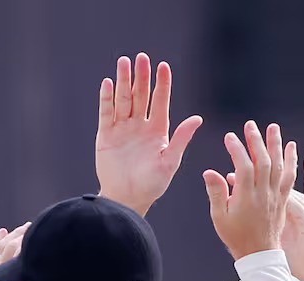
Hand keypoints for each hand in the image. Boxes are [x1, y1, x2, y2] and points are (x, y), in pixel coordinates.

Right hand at [95, 53, 202, 215]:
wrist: (127, 198)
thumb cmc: (152, 184)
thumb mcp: (170, 161)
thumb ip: (182, 138)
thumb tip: (198, 118)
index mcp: (158, 132)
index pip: (160, 102)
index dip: (162, 84)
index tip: (163, 65)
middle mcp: (140, 127)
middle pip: (141, 96)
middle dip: (141, 77)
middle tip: (141, 57)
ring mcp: (122, 129)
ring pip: (123, 99)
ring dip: (123, 81)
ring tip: (124, 62)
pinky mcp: (105, 135)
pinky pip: (106, 112)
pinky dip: (106, 98)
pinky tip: (107, 83)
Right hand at [203, 121, 296, 261]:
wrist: (260, 254)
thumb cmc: (237, 237)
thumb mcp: (219, 217)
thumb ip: (216, 193)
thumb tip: (209, 172)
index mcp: (246, 197)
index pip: (243, 166)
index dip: (237, 150)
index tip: (229, 138)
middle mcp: (263, 194)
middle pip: (263, 162)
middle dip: (256, 141)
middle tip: (250, 125)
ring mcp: (275, 196)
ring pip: (278, 166)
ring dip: (276, 145)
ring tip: (273, 128)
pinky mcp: (283, 199)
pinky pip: (289, 177)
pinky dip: (291, 161)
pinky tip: (291, 147)